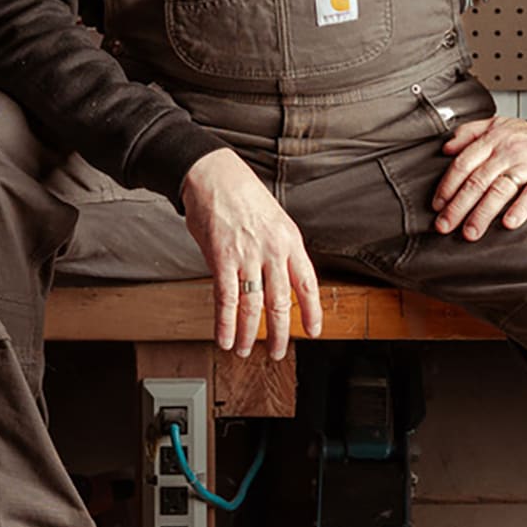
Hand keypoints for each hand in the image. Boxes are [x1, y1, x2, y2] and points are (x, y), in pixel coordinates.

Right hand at [181, 149, 322, 358]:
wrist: (213, 174)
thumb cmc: (241, 194)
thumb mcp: (275, 219)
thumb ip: (280, 249)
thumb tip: (281, 279)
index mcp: (290, 240)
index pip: (308, 284)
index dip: (312, 312)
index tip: (313, 331)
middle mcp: (273, 250)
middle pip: (280, 302)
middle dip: (279, 333)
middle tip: (277, 352)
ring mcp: (248, 255)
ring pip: (253, 306)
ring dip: (249, 334)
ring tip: (244, 349)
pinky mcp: (221, 258)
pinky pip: (226, 299)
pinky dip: (225, 324)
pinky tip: (224, 338)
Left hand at [434, 117, 526, 236]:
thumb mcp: (498, 125)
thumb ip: (470, 132)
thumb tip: (446, 148)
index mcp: (493, 139)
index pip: (464, 163)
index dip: (448, 185)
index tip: (437, 205)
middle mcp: (509, 150)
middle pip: (478, 180)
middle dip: (458, 206)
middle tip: (445, 226)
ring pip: (501, 189)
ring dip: (483, 213)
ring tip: (471, 232)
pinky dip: (521, 208)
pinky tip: (509, 224)